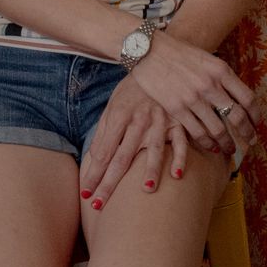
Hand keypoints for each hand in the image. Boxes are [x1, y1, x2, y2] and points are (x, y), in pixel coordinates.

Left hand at [79, 76, 189, 209]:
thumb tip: (94, 159)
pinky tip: (177, 175)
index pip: (102, 152)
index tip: (86, 195)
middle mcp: (138, 120)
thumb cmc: (131, 91)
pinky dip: (180, 158)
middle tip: (101, 205)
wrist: (156, 61)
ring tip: (146, 191)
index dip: (93, 174)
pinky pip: (181, 142)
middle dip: (110, 183)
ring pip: (154, 149)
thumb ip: (105, 133)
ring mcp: (159, 121)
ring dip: (151, 170)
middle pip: (122, 157)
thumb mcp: (113, 106)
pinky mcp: (177, 120)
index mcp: (118, 117)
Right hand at [125, 32, 258, 154]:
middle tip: (250, 141)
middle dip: (247, 133)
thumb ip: (222, 77)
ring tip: (231, 150)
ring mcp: (193, 98)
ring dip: (228, 143)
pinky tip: (212, 146)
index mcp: (221, 70)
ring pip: (218, 129)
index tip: (257, 124)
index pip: (248, 98)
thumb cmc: (180, 53)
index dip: (255, 116)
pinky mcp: (177, 109)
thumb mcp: (207, 59)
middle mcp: (210, 85)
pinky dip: (208, 143)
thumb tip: (236, 98)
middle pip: (237, 117)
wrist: (149, 50)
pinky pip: (198, 132)